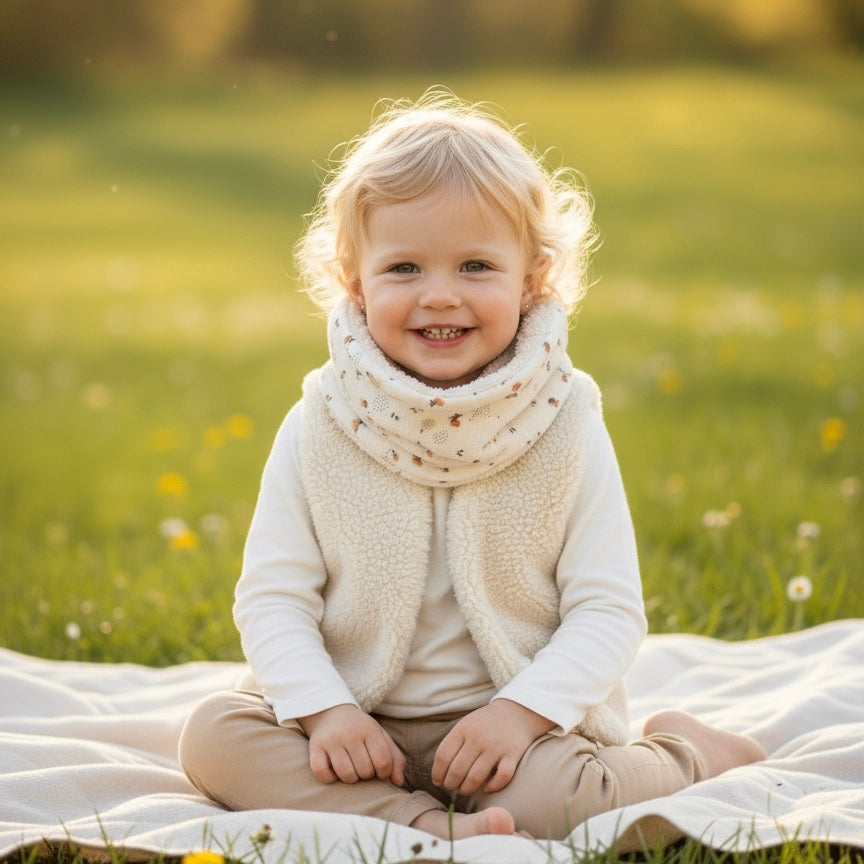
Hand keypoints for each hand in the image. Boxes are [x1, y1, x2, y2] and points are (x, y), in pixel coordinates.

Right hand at [298, 704, 405, 786]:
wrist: (330, 712)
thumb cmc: (360, 730)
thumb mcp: (380, 736)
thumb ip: (394, 758)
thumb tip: (398, 782)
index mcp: (369, 729)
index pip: (383, 761)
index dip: (384, 772)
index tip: (379, 770)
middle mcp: (350, 733)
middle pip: (365, 771)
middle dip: (366, 774)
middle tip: (361, 764)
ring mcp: (331, 740)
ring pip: (346, 775)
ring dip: (350, 778)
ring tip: (350, 767)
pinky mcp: (315, 747)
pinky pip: (323, 774)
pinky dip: (329, 778)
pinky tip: (333, 769)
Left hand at [431, 699, 554, 795]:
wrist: (517, 711)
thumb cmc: (486, 723)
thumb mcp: (466, 725)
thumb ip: (453, 745)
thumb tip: (438, 773)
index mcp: (463, 729)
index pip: (442, 756)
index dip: (437, 773)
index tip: (438, 781)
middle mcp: (478, 738)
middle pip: (456, 770)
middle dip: (451, 784)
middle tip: (452, 787)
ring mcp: (496, 747)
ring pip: (475, 778)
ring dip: (467, 789)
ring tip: (466, 789)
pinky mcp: (513, 755)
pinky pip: (501, 778)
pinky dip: (492, 786)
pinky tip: (487, 787)